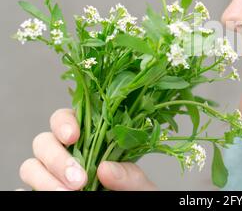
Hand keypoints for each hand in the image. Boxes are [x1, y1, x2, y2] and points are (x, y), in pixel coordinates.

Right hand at [19, 108, 157, 190]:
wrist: (129, 208)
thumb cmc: (133, 192)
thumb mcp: (139, 184)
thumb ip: (129, 176)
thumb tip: (105, 169)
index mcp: (89, 137)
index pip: (66, 117)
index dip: (64, 122)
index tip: (74, 136)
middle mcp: (66, 152)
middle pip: (43, 142)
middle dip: (57, 158)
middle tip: (78, 180)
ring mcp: (51, 173)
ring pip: (31, 166)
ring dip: (44, 179)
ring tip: (66, 194)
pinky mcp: (42, 190)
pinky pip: (24, 188)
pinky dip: (28, 190)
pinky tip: (44, 196)